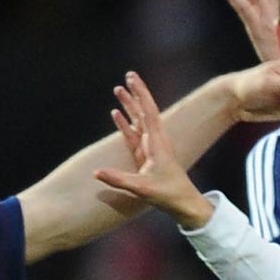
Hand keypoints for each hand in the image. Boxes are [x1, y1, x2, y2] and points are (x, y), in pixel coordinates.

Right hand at [95, 72, 213, 227]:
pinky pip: (133, 135)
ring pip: (138, 121)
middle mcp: (155, 141)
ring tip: (118, 90)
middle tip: (127, 76)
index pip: (147, 111)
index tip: (131, 77)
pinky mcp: (146, 156)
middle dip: (134, 94)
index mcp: (156, 143)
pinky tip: (115, 115)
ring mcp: (151, 147)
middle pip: (143, 111)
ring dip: (129, 106)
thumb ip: (119, 179)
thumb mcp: (142, 188)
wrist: (183, 203)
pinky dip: (125, 124)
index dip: (140, 93)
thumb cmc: (168, 194)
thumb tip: (96, 172)